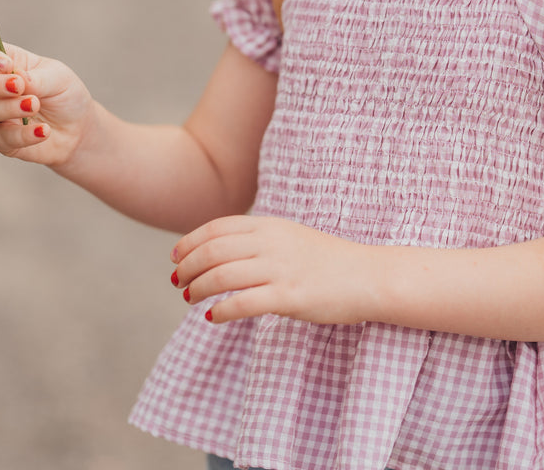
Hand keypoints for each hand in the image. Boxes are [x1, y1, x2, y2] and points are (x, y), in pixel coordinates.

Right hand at [0, 41, 94, 165]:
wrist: (79, 129)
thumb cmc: (66, 96)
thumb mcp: (59, 79)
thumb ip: (37, 78)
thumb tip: (17, 77)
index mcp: (10, 64)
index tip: (7, 65)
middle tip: (18, 87)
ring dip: (9, 108)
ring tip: (35, 106)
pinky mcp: (2, 139)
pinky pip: (1, 137)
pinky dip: (23, 134)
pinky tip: (43, 130)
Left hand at [169, 216, 376, 325]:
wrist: (368, 276)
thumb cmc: (328, 261)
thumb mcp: (290, 238)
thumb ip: (259, 240)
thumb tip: (221, 253)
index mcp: (270, 225)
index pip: (216, 227)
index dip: (190, 242)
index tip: (176, 257)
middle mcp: (272, 243)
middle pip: (212, 251)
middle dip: (188, 267)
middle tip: (178, 283)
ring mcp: (281, 269)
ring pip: (221, 276)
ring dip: (198, 289)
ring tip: (190, 299)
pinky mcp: (290, 296)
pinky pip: (243, 303)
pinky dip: (221, 311)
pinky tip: (212, 318)